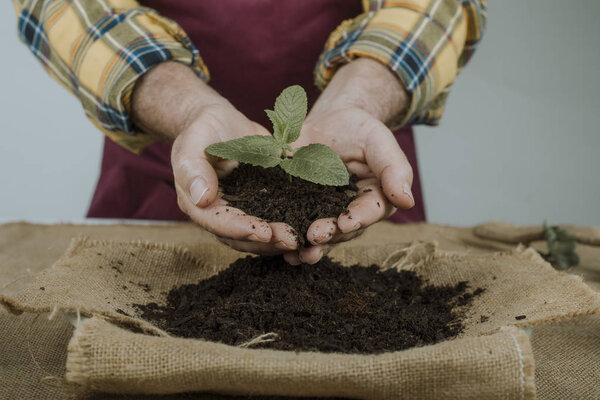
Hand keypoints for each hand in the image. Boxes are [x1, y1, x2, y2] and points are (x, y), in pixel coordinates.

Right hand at [132, 62, 297, 253]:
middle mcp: (219, 214)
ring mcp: (241, 210)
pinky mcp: (259, 203)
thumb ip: (193, 169)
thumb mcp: (192, 143)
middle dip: (267, 242)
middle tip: (292, 240)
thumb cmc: (202, 129)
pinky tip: (307, 226)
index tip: (265, 233)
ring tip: (301, 239)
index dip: (242, 230)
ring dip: (279, 240)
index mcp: (198, 205)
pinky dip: (288, 224)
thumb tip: (202, 198)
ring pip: (258, 235)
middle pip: (241, 237)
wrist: (220, 121)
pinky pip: (273, 219)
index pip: (219, 223)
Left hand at [283, 58, 414, 264]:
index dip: (358, 219)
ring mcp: (324, 212)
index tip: (345, 223)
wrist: (327, 121)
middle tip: (314, 237)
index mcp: (375, 198)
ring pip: (321, 236)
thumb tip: (407, 201)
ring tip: (297, 255)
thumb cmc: (359, 129)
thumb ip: (393, 168)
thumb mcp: (378, 140)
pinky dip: (289, 238)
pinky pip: (296, 225)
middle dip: (329, 236)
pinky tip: (279, 250)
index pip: (370, 212)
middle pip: (343, 230)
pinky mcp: (300, 207)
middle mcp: (350, 211)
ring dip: (310, 248)